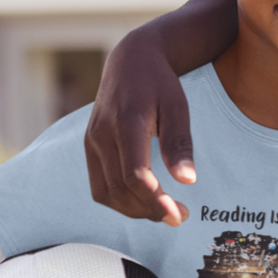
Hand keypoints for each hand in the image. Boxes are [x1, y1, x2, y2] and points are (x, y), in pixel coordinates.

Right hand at [84, 26, 195, 224]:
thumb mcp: (177, 107)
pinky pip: (99, 186)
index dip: (155, 200)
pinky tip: (142, 201)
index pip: (135, 173)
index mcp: (126, 121)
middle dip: (149, 210)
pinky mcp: (89, 146)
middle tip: (179, 216)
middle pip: (120, 188)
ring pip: (106, 192)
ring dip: (133, 210)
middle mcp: (102, 133)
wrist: (130, 61)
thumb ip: (179, 144)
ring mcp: (92, 141)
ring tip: (163, 211)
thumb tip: (187, 181)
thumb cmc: (159, 83)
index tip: (179, 215)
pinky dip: (119, 201)